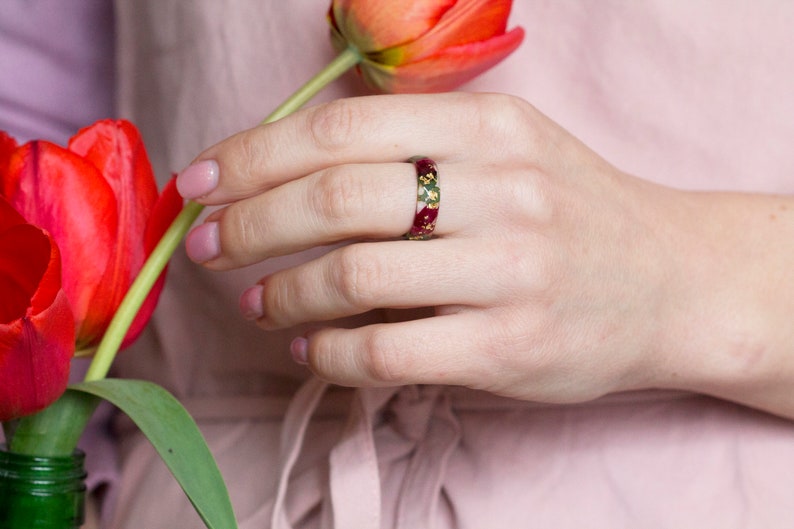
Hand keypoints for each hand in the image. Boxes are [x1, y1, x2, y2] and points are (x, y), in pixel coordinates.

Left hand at [175, 92, 793, 408]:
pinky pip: (388, 350)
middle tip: (206, 248)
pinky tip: (309, 350)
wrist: (673, 282)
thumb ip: (414, 144)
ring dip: (282, 294)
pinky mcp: (511, 347)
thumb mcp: (508, 147)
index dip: (253, 157)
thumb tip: (286, 170)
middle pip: (334, 198)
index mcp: (491, 126)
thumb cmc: (571, 213)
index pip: (340, 130)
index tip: (201, 186)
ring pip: (353, 276)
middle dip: (249, 225)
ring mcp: (511, 270)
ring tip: (256, 303)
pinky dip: (328, 353)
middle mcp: (503, 189)